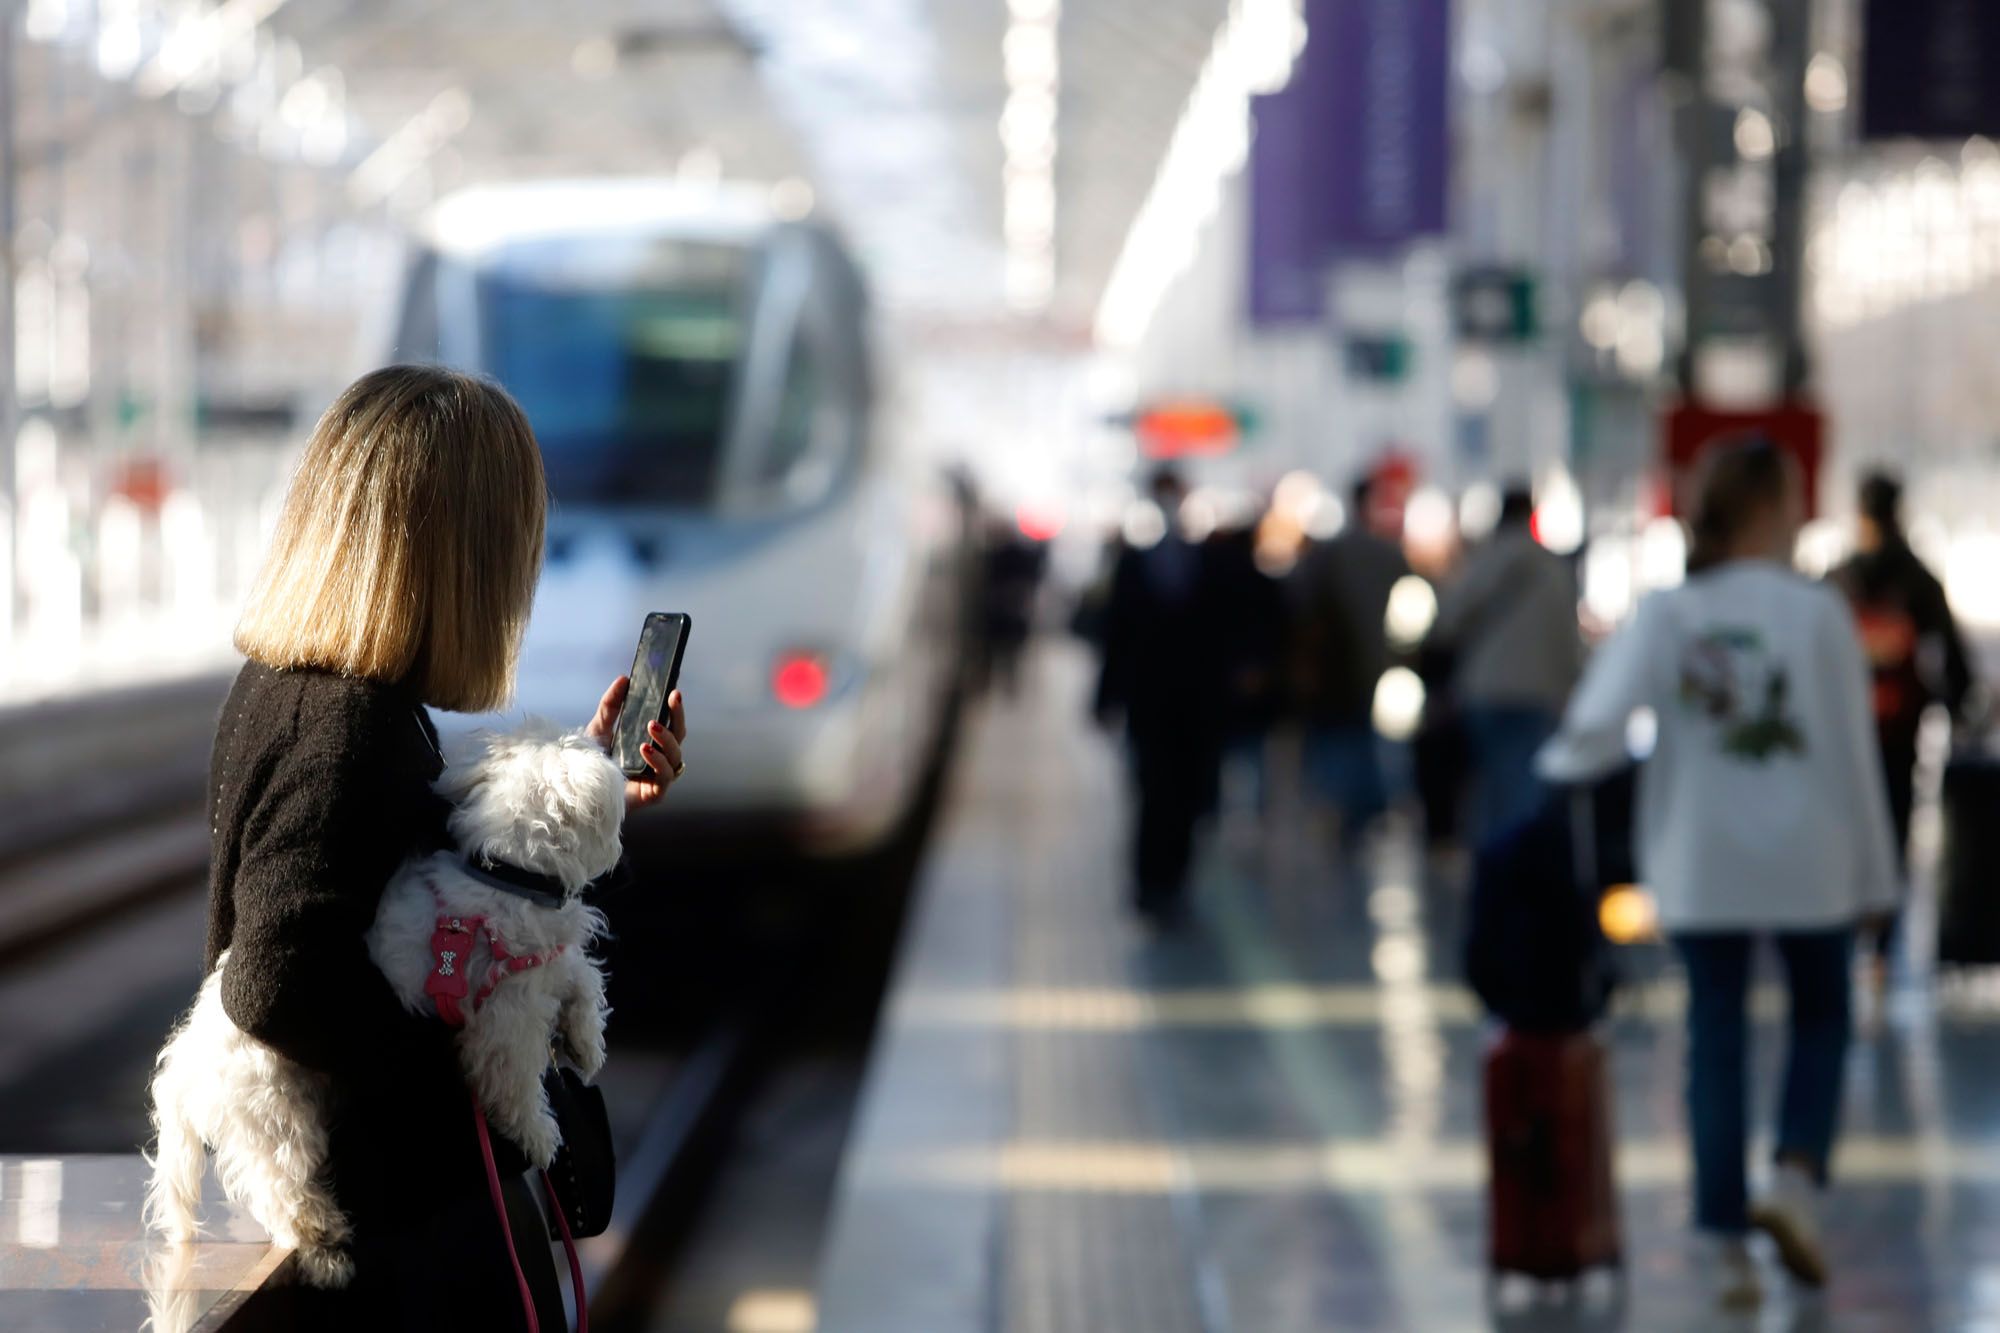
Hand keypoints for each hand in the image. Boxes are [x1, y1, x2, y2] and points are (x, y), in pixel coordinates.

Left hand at [585, 677, 687, 812]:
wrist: (577, 789)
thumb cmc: (592, 760)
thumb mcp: (599, 727)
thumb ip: (611, 704)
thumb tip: (624, 679)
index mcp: (651, 743)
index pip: (671, 725)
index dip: (676, 709)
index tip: (675, 692)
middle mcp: (658, 760)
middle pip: (679, 738)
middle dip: (677, 718)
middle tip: (670, 701)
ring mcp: (657, 778)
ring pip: (675, 757)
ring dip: (667, 740)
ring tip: (651, 727)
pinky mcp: (653, 794)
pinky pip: (664, 777)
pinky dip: (658, 762)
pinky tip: (645, 749)